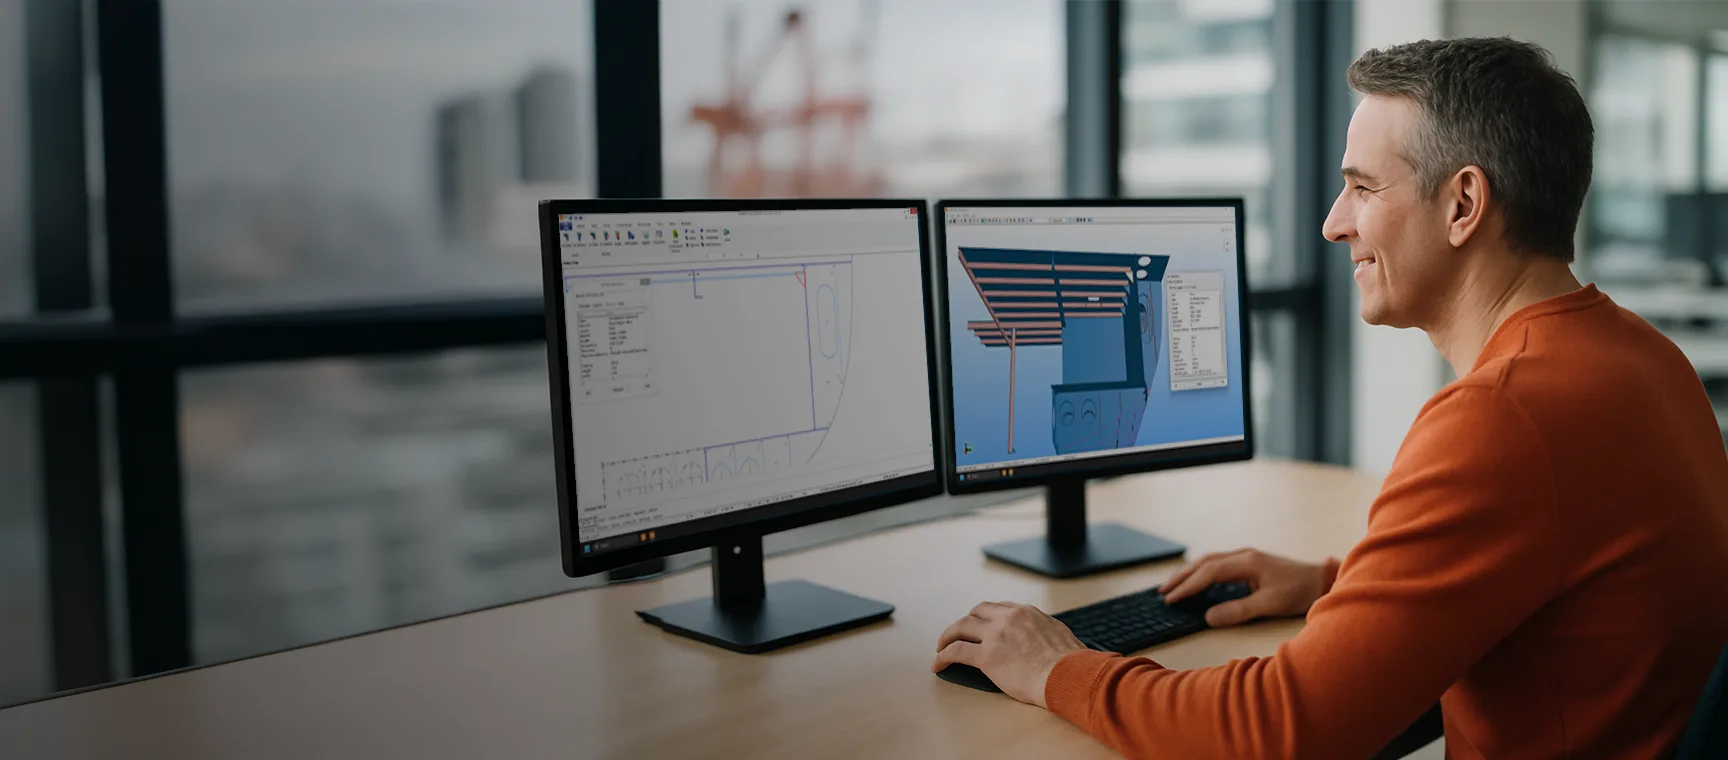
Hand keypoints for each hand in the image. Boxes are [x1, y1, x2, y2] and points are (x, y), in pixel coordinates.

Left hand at [932, 601, 1087, 707]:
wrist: (1068, 675)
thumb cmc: (1069, 662)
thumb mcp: (1058, 632)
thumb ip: (1044, 629)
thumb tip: (1043, 634)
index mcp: (1025, 612)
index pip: (998, 608)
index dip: (986, 617)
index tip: (981, 626)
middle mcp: (1007, 618)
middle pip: (976, 612)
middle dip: (965, 623)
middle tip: (958, 634)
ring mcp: (995, 635)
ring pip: (961, 627)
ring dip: (948, 636)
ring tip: (941, 647)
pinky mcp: (986, 656)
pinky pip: (956, 651)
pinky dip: (943, 656)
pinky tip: (938, 664)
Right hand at [1158, 548, 1326, 627]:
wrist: (1323, 580)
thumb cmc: (1299, 592)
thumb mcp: (1269, 605)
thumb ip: (1238, 611)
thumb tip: (1208, 617)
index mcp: (1246, 562)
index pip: (1208, 572)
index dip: (1188, 586)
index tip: (1171, 599)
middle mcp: (1243, 555)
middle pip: (1204, 563)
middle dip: (1182, 577)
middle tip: (1163, 592)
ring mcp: (1247, 558)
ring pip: (1210, 562)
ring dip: (1190, 573)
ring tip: (1173, 586)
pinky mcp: (1251, 564)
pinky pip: (1218, 565)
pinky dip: (1202, 573)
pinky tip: (1197, 582)